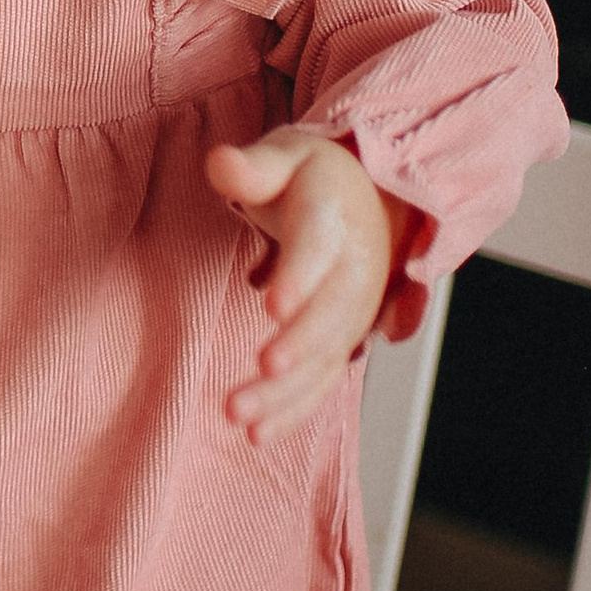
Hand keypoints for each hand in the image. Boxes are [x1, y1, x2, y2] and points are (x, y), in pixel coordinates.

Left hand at [205, 126, 406, 444]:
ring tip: (238, 414)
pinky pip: (322, 381)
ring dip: (285, 392)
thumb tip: (221, 163)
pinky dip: (293, 410)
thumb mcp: (286, 156)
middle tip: (263, 367)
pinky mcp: (341, 341)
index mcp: (335, 220)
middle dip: (298, 344)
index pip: (319, 250)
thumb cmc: (314, 179)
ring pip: (326, 359)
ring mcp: (351, 314)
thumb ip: (253, 166)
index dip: (300, 278)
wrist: (369, 201)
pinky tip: (256, 434)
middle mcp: (353, 273)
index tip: (273, 306)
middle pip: (330, 314)